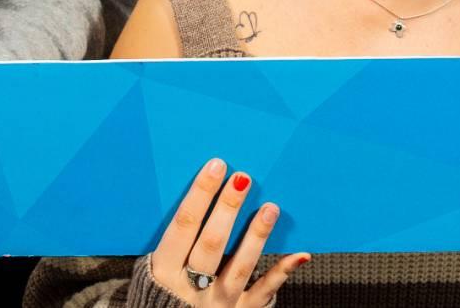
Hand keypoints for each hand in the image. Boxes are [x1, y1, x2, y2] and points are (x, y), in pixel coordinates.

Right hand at [149, 158, 306, 305]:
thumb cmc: (166, 290)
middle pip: (211, 243)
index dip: (200, 194)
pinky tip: (300, 254)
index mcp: (165, 270)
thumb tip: (201, 189)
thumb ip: (177, 237)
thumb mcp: (159, 266)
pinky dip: (282, 272)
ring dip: (256, 236)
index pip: (184, 225)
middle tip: (243, 178)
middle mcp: (191, 287)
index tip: (217, 166)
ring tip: (270, 208)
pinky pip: (264, 291)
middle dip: (227, 209)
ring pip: (240, 267)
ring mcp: (218, 301)